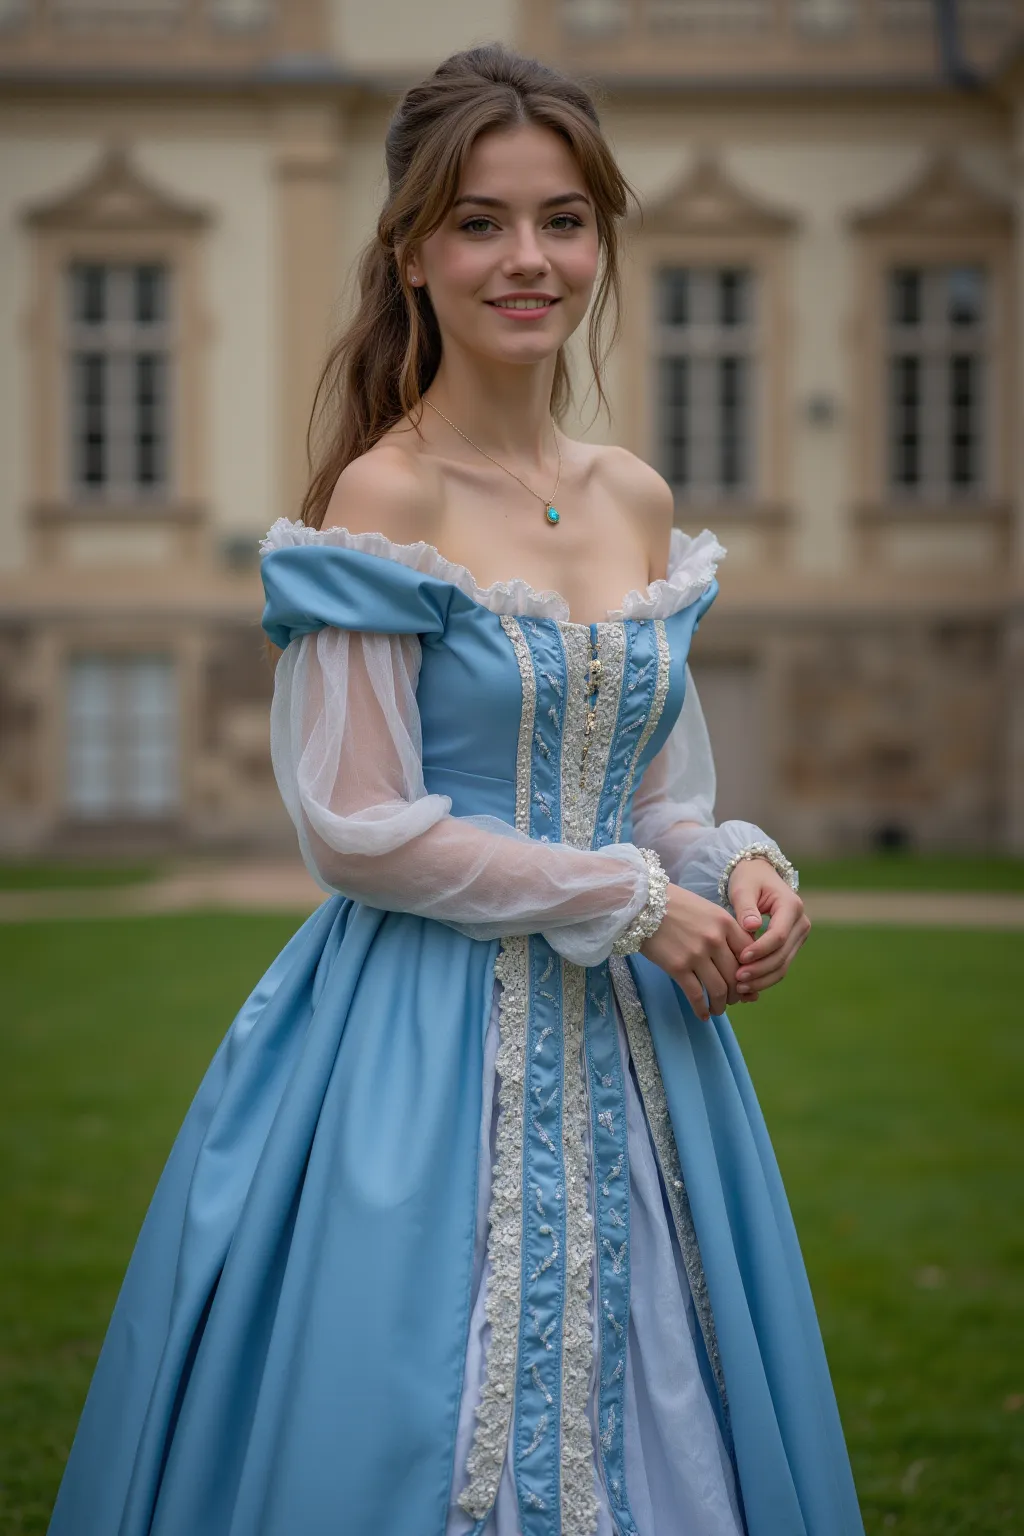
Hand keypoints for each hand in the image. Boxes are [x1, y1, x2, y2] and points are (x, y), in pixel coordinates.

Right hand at [639, 884, 749, 1021]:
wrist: (642, 903)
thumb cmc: (675, 904)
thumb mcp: (708, 910)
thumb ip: (726, 932)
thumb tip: (744, 960)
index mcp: (726, 923)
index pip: (749, 955)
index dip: (751, 973)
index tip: (746, 982)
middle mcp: (715, 939)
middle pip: (736, 976)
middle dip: (737, 994)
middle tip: (733, 1000)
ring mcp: (696, 954)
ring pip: (719, 989)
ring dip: (722, 1005)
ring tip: (718, 1009)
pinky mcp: (677, 967)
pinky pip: (696, 995)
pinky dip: (702, 1009)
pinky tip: (703, 1014)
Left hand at [728, 858, 810, 1001]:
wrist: (759, 876)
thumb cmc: (749, 880)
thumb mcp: (743, 888)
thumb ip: (746, 907)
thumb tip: (751, 926)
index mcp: (791, 906)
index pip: (778, 935)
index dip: (760, 950)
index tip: (740, 958)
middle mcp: (801, 923)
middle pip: (782, 955)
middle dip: (760, 970)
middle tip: (736, 980)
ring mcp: (798, 936)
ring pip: (783, 965)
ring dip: (762, 979)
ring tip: (739, 987)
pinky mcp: (791, 946)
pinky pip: (779, 966)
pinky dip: (764, 978)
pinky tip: (746, 986)